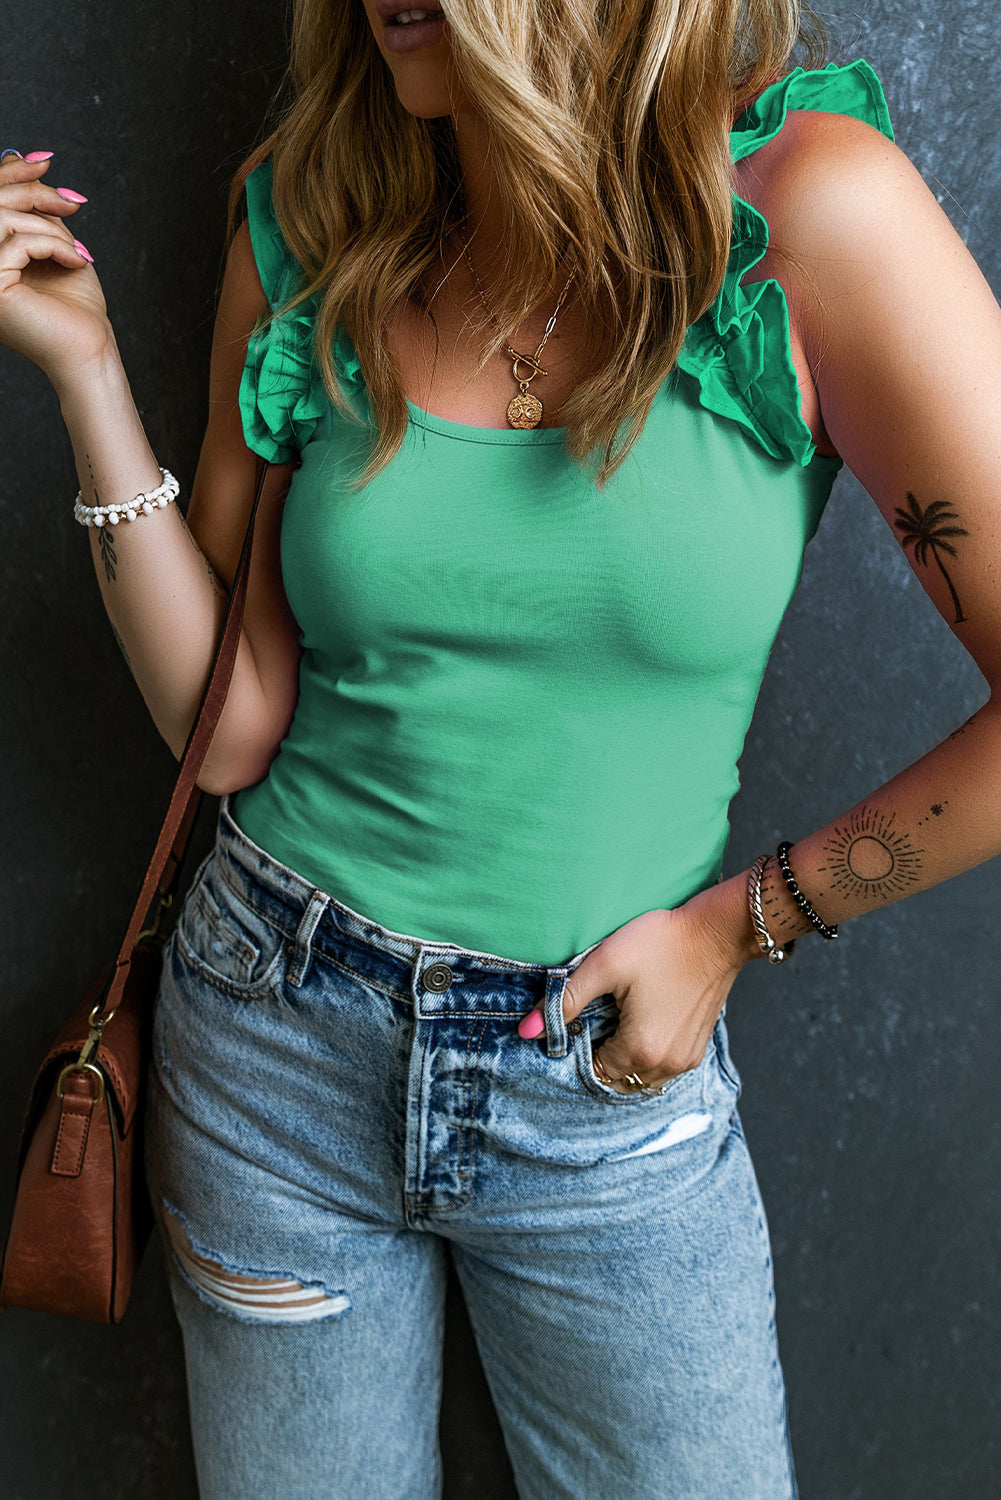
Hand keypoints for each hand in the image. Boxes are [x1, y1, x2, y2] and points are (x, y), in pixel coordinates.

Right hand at [0, 151, 115, 387]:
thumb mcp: (54, 242)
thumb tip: (26, 156)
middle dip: (34, 192)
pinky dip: (53, 244)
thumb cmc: (75, 304)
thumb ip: (34, 208)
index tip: (45, 163)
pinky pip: (18, 242)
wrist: (88, 349)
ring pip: (2, 218)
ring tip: (75, 247)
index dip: (10, 172)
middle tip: (72, 203)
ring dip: (48, 224)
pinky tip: (75, 261)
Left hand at [518, 874, 759, 1093]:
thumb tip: (526, 1030)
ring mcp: (685, 1059)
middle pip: (616, 1080)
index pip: (592, 1072)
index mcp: (639, 1050)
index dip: (576, 1051)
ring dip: (622, 1059)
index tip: (574, 1024)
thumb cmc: (662, 943)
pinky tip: (637, 1022)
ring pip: (639, 1077)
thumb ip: (564, 1000)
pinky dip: (644, 1054)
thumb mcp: (605, 965)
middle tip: (591, 1022)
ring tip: (614, 1021)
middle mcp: (665, 1065)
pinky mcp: (697, 1047)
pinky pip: (661, 1068)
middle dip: (598, 1058)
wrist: (718, 932)